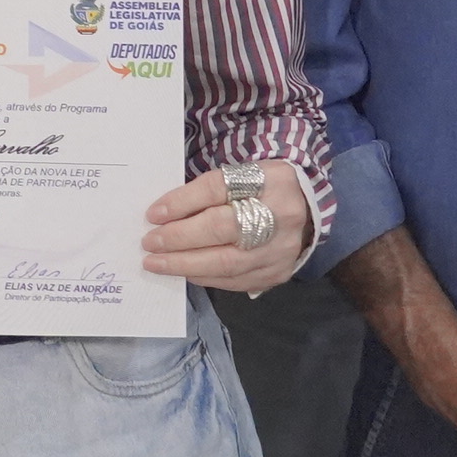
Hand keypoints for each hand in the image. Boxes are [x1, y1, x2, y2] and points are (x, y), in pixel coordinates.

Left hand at [142, 163, 309, 296]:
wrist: (307, 209)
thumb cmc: (263, 189)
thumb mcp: (241, 175)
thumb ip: (207, 192)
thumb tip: (164, 214)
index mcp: (270, 179)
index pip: (218, 189)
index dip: (182, 202)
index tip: (153, 213)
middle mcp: (281, 214)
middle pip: (222, 228)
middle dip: (179, 238)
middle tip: (149, 243)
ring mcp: (281, 248)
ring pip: (227, 262)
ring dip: (185, 264)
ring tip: (156, 263)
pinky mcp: (277, 272)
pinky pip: (235, 281)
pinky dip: (205, 277)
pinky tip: (185, 271)